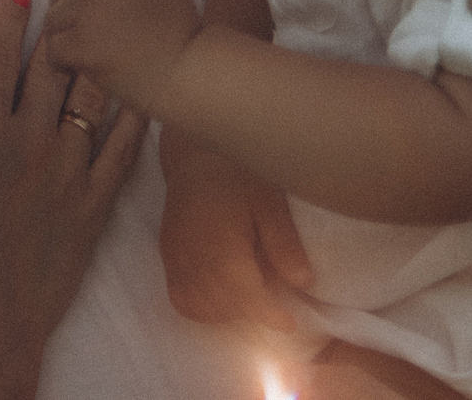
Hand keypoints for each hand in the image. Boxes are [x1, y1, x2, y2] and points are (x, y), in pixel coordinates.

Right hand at [0, 0, 146, 399]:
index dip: (8, 19)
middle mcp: (31, 140)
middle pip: (50, 69)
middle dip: (58, 28)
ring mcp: (69, 171)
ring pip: (89, 98)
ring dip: (95, 60)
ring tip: (100, 33)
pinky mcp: (95, 205)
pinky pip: (122, 150)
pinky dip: (131, 116)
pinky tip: (139, 92)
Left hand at [42, 0, 201, 109]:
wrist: (189, 72)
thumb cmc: (182, 36)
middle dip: (63, 9)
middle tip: (71, 32)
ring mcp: (91, 10)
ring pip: (54, 18)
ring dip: (61, 37)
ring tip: (74, 54)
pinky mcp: (83, 43)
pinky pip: (53, 48)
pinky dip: (58, 61)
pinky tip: (70, 69)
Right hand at [156, 123, 315, 332]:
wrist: (193, 150)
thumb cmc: (235, 170)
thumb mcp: (269, 201)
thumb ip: (284, 243)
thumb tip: (303, 282)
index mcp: (222, 247)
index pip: (248, 298)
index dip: (272, 315)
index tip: (290, 322)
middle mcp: (194, 260)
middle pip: (223, 308)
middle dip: (250, 313)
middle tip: (274, 303)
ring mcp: (176, 260)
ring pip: (200, 307)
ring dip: (226, 312)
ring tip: (248, 294)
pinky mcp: (167, 256)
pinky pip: (182, 297)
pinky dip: (203, 305)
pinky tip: (221, 292)